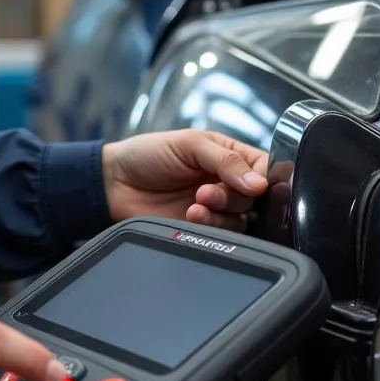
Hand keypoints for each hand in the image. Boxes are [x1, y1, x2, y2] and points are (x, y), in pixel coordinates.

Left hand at [102, 129, 268, 231]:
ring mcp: (216, 208)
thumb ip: (226, 160)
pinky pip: (222, 236)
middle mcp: (226, 182)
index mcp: (229, 155)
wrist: (115, 183)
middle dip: (233, 196)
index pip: (265, 168)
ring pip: (241, 220)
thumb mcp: (189, 144)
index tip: (253, 184)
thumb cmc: (148, 154)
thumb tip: (259, 183)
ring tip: (195, 204)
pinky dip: (209, 226)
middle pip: (255, 198)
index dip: (263, 178)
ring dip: (220, 213)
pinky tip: (190, 216)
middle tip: (206, 191)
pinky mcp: (203, 229)